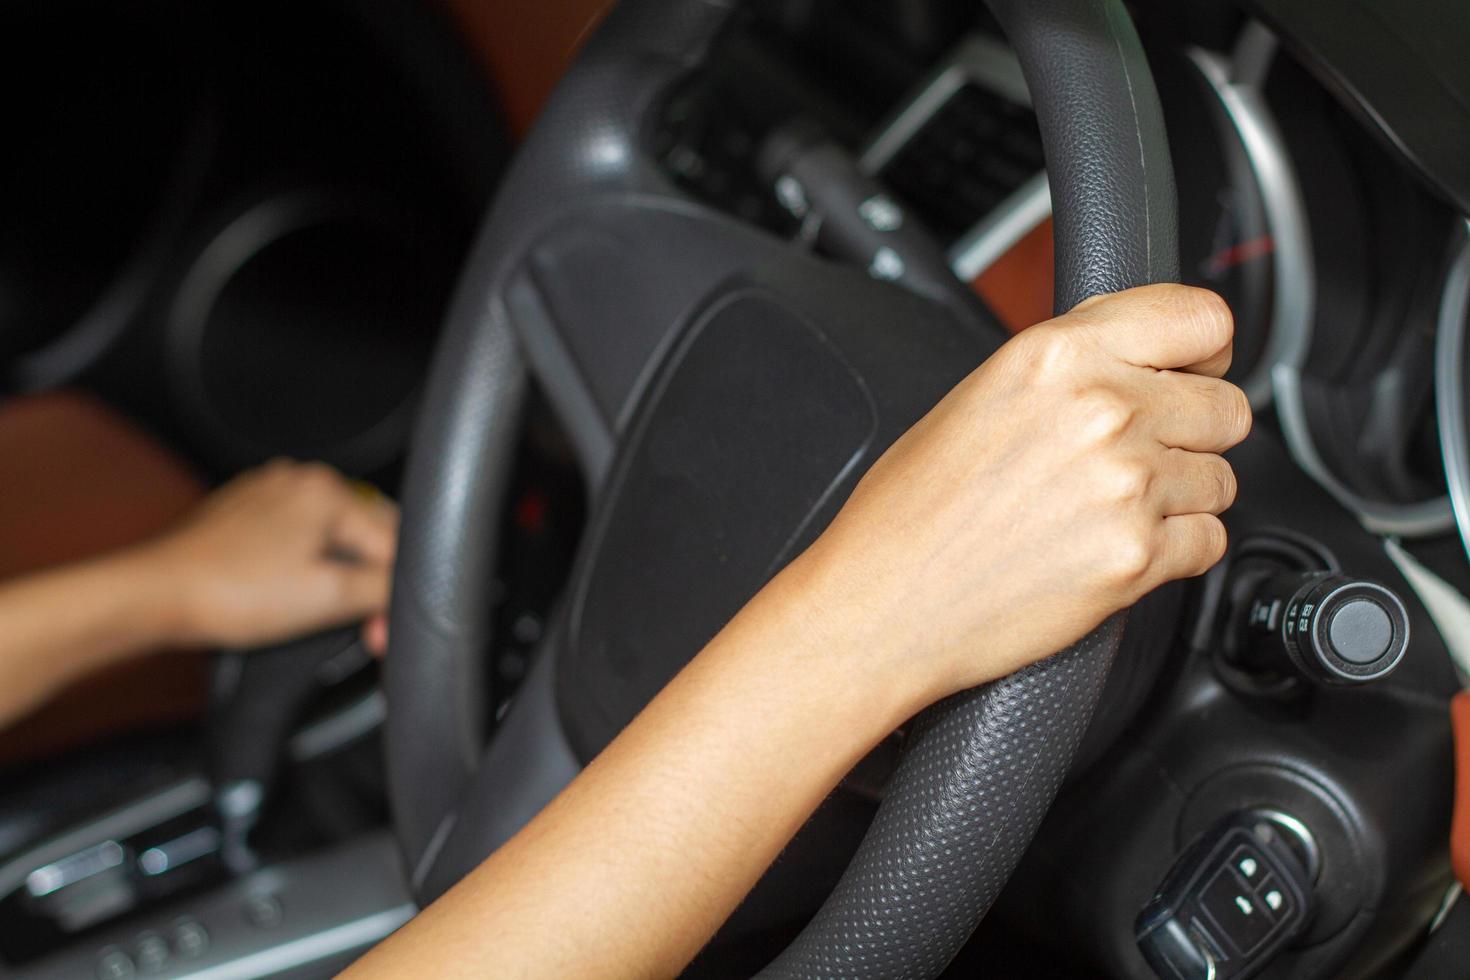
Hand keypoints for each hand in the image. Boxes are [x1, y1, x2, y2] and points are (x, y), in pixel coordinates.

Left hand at [143, 460, 397, 653]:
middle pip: (366, 534)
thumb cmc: (228, 593)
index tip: (382, 631)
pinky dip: (306, 565)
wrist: (155, 597)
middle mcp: (300, 480)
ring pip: (332, 536)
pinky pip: (298, 537)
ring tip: (323, 610)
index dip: (394, 592)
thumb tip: (412, 588)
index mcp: (327, 489)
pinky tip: (290, 593)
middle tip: (363, 627)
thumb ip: (385, 588)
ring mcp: (269, 494)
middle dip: (370, 581)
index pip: (393, 542)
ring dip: (339, 574)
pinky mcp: (247, 514)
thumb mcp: (328, 597)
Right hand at [792, 284, 1249, 704]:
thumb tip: (1142, 357)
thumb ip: (1070, 364)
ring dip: (1184, 496)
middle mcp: (1100, 409)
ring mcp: (1125, 484)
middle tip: (1145, 455)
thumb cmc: (910, 510)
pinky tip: (1117, 547)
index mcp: (1056, 354)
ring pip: (1223, 478)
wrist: (882, 602)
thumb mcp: (980, 394)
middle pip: (1227, 404)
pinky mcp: (1137, 557)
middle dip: (1194, 432)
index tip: (1196, 370)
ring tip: (1112, 510)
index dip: (1206, 350)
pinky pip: (1210, 540)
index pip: (1202, 319)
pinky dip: (1177, 550)